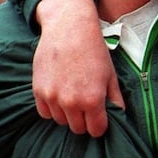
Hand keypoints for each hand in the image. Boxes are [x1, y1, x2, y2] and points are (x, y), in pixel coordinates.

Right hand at [33, 0, 124, 136]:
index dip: (100, 125)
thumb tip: (120, 115)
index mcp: (92, 99)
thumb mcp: (111, 74)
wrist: (69, 28)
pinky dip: (52, 108)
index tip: (101, 118)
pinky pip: (44, 113)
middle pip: (78, 129)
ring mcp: (52, 97)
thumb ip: (115, 99)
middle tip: (88, 107)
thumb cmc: (94, 50)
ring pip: (61, 121)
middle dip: (85, 121)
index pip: (96, 130)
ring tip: (74, 96)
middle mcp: (71, 102)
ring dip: (68, 114)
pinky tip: (60, 95)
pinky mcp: (38, 91)